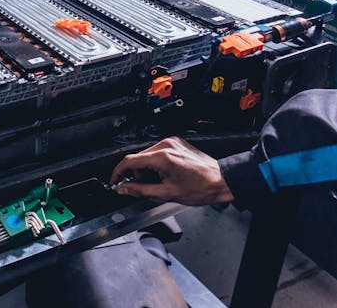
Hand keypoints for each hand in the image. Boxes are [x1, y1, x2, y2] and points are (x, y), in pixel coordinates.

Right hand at [109, 137, 233, 205]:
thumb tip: (124, 188)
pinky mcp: (176, 143)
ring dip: (147, 170)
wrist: (221, 180)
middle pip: (138, 158)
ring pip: (147, 156)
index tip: (115, 181)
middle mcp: (165, 145)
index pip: (130, 161)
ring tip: (162, 181)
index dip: (118, 173)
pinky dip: (156, 164)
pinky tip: (166, 174)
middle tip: (148, 187)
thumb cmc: (200, 187)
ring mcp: (171, 142)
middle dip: (137, 174)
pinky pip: (157, 152)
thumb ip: (141, 190)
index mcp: (161, 157)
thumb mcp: (167, 193)